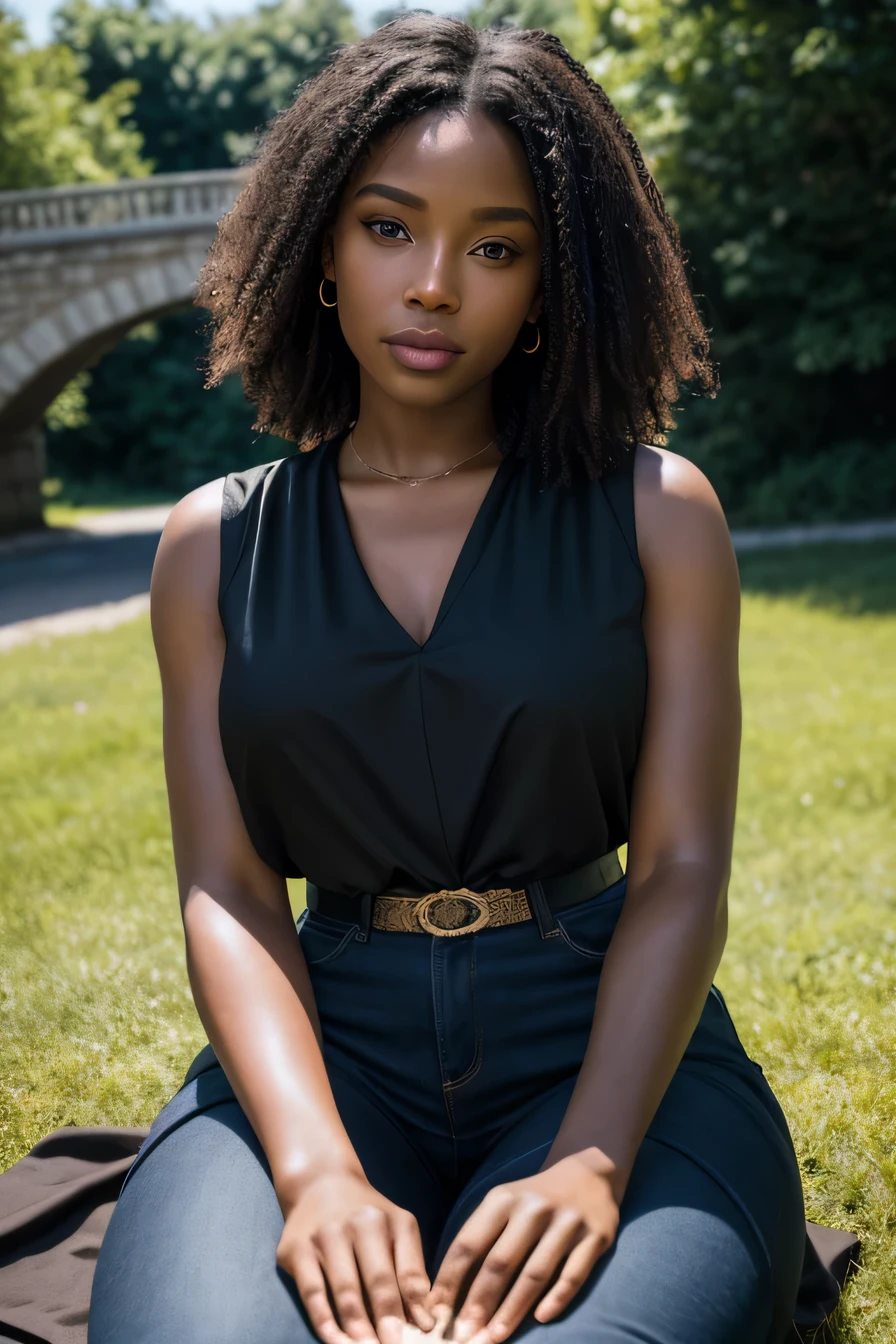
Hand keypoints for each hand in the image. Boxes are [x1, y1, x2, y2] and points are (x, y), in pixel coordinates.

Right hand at [276, 1168, 434, 1343]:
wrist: (319, 1184)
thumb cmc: (366, 1216)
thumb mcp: (398, 1230)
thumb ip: (412, 1272)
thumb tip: (425, 1321)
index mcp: (390, 1221)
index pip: (407, 1271)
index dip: (415, 1305)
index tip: (422, 1333)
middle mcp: (358, 1223)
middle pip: (377, 1281)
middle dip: (387, 1320)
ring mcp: (325, 1235)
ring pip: (344, 1290)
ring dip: (357, 1327)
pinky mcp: (296, 1249)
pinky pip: (312, 1292)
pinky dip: (324, 1320)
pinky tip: (334, 1340)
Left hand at [425, 1151, 619, 1343]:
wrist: (590, 1175)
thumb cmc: (535, 1198)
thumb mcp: (505, 1202)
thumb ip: (482, 1236)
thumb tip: (450, 1287)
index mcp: (503, 1198)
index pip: (469, 1243)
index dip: (451, 1279)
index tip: (436, 1310)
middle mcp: (533, 1208)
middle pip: (500, 1262)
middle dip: (479, 1302)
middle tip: (464, 1335)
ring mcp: (566, 1222)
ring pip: (535, 1274)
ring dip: (512, 1310)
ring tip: (494, 1337)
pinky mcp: (594, 1237)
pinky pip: (573, 1275)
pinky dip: (557, 1298)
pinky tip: (541, 1318)